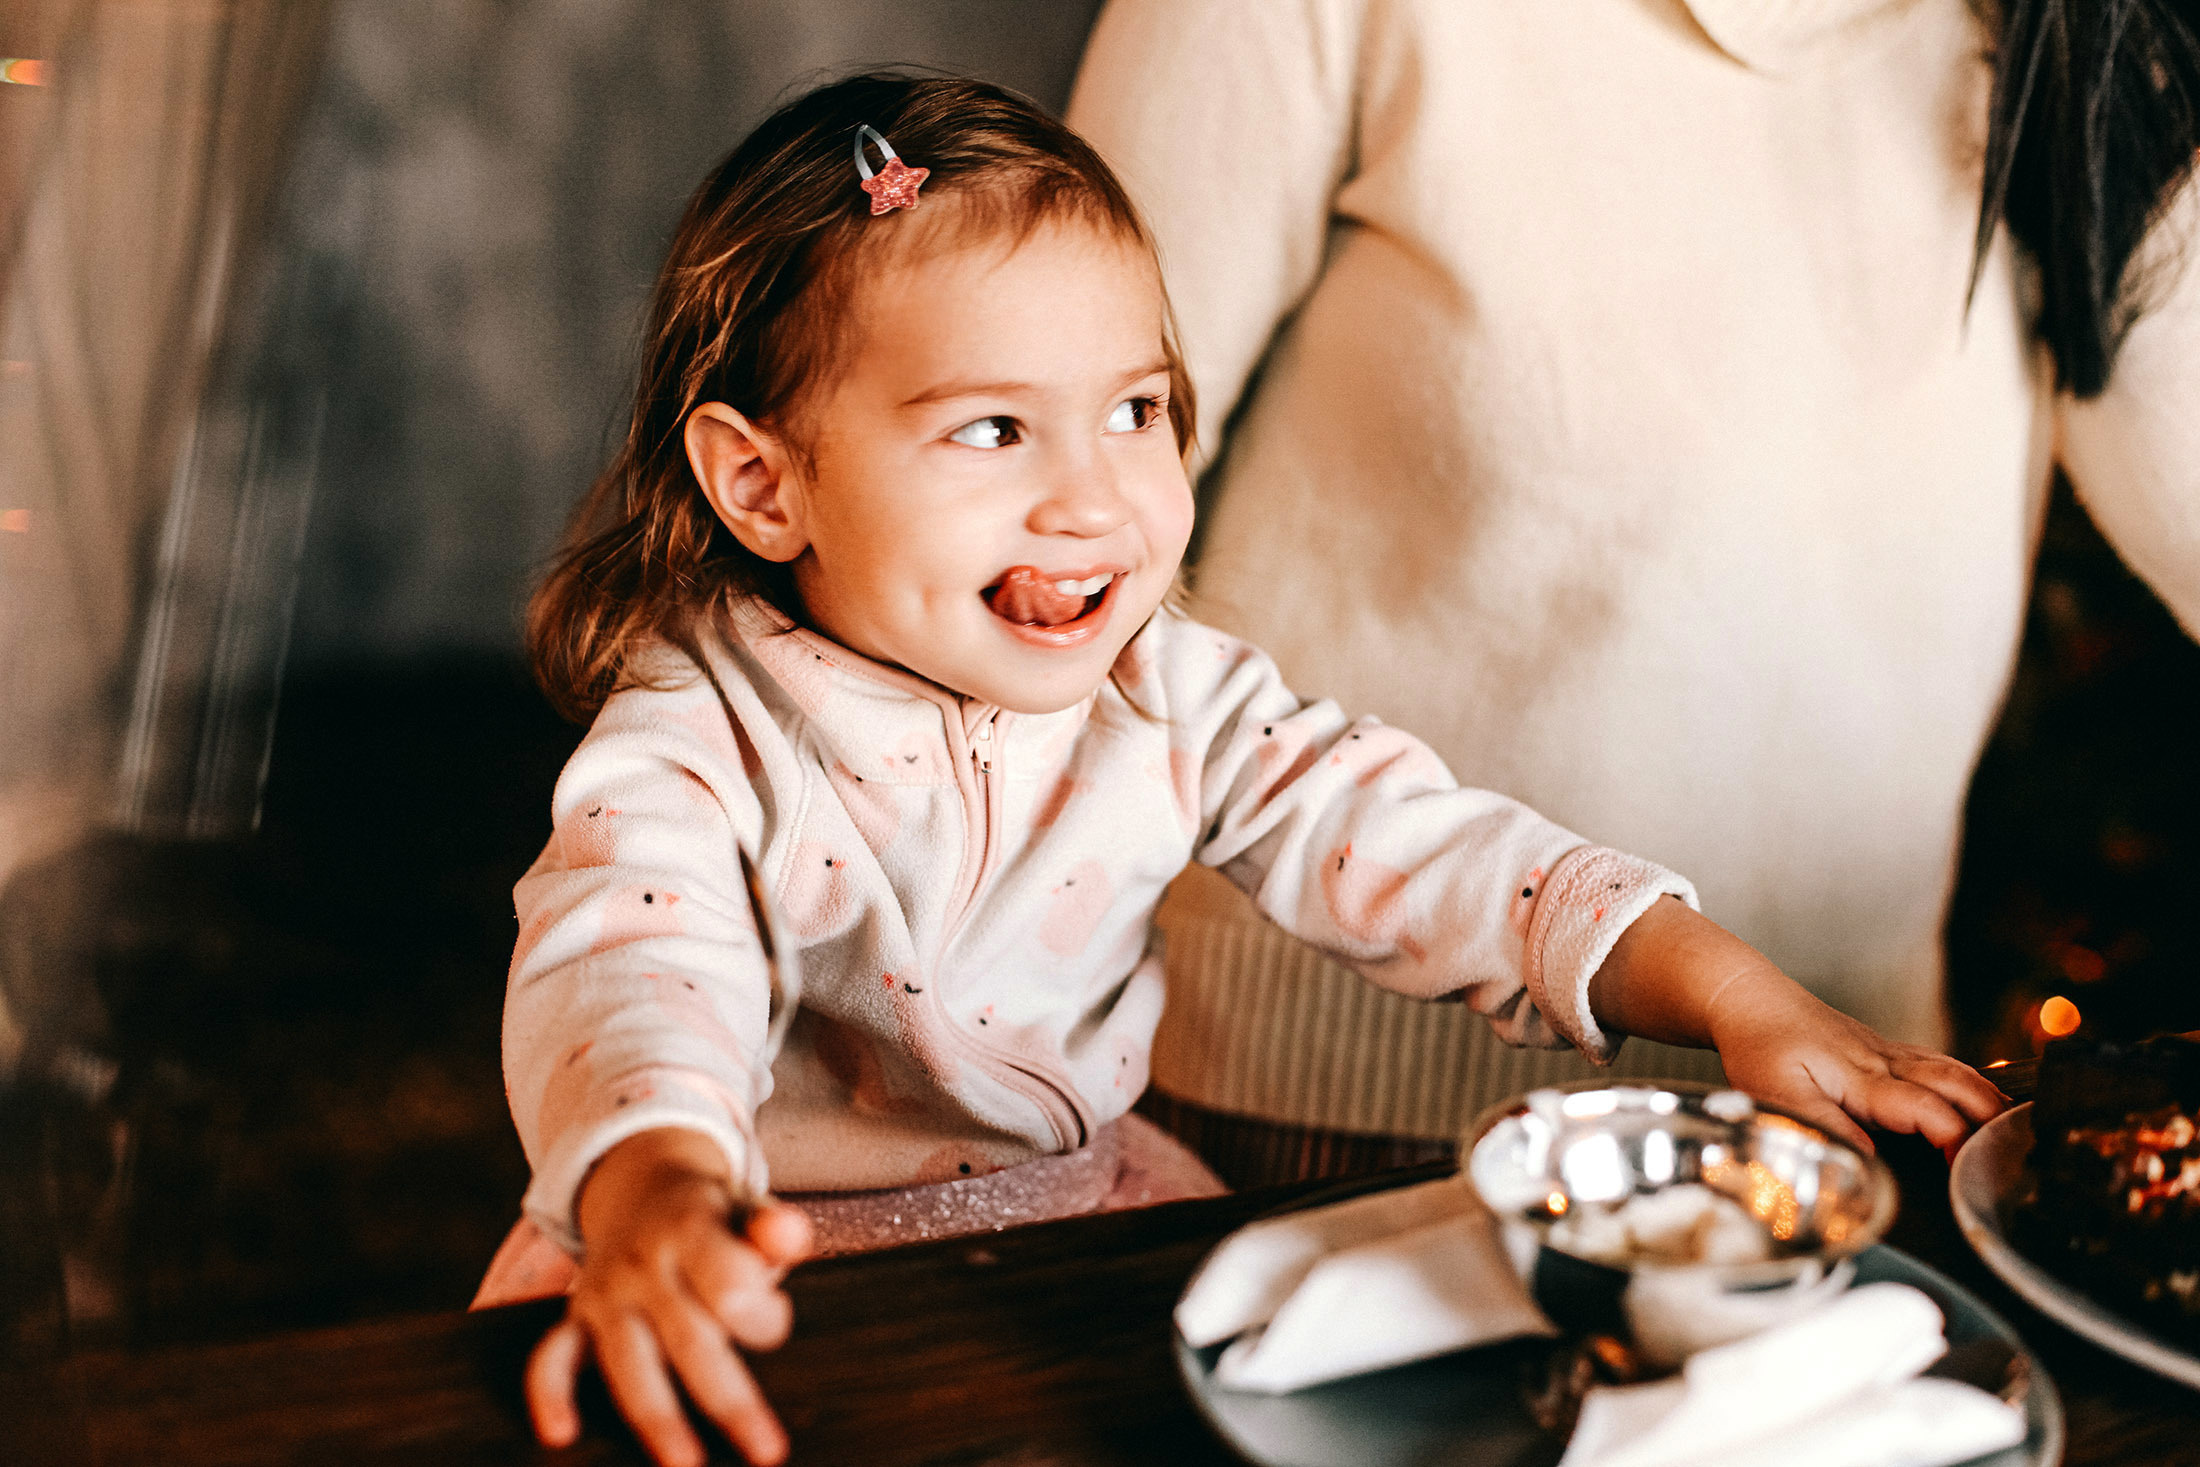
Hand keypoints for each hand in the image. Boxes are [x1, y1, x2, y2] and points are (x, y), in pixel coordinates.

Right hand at [526, 1128, 812, 1466]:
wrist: (639, 1188)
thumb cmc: (712, 1217)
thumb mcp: (746, 1208)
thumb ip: (775, 1229)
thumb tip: (792, 1235)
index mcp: (692, 1232)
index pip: (732, 1286)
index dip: (764, 1317)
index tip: (774, 1318)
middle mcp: (644, 1264)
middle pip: (690, 1338)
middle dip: (731, 1399)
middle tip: (768, 1451)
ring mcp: (606, 1293)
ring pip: (630, 1362)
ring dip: (659, 1418)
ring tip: (685, 1465)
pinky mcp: (576, 1318)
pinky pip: (552, 1356)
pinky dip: (550, 1394)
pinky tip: (561, 1435)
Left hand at [1588, 898, 2004, 1151]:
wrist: (1750, 1000)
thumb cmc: (1761, 1047)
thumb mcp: (1778, 1095)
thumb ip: (1826, 1127)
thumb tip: (1869, 1159)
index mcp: (1862, 1077)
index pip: (1925, 1108)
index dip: (1953, 1137)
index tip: (1968, 1165)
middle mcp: (1884, 1062)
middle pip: (1956, 1085)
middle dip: (1992, 1117)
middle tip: (2018, 1150)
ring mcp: (1889, 1053)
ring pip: (1954, 1071)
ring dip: (1989, 1098)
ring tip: (2019, 1130)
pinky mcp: (1886, 1051)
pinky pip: (1939, 1063)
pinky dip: (1970, 1082)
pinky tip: (1985, 1100)